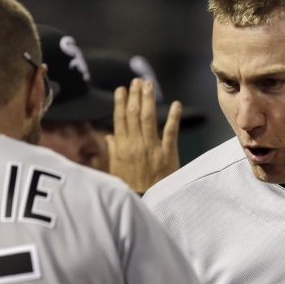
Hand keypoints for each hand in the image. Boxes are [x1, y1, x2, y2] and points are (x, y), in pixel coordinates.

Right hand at [107, 78, 181, 193]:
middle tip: (137, 81)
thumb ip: (114, 151)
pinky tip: (176, 104)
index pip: (120, 120)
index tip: (122, 89)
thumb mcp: (117, 169)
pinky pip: (171, 133)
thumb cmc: (131, 187)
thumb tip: (109, 136)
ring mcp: (152, 149)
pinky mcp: (168, 154)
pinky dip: (173, 117)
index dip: (121, 103)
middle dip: (135, 96)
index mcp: (122, 148)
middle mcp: (136, 145)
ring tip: (149, 85)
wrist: (147, 203)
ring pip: (149, 119)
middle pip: (134, 115)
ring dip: (149, 100)